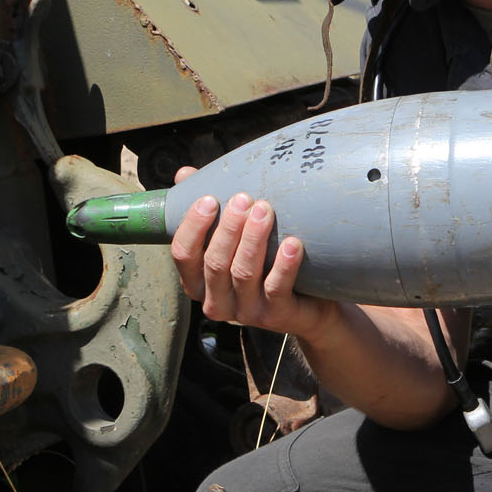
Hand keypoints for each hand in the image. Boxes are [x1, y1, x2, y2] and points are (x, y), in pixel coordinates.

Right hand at [169, 166, 336, 339]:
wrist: (307, 304)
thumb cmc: (262, 263)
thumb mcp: (232, 237)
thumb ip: (207, 209)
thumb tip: (185, 174)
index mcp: (198, 282)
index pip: (183, 256)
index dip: (192, 227)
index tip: (209, 199)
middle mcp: (217, 301)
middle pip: (215, 264)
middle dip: (228, 228)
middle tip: (244, 198)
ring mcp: (247, 312)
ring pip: (243, 274)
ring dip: (253, 239)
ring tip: (265, 210)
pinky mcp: (277, 316)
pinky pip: (276, 289)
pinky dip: (283, 265)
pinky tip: (292, 243)